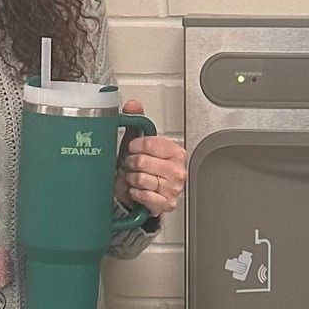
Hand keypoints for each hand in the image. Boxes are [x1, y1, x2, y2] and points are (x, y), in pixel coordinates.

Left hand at [119, 100, 187, 217]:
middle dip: (130, 164)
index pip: (149, 143)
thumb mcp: (138, 144)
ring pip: (141, 179)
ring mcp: (173, 188)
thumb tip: (133, 105)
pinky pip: (143, 196)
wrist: (141, 194)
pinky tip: (137, 190)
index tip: (131, 148)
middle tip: (131, 166)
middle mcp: (178, 170)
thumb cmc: (141, 168)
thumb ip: (136, 122)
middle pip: (142, 162)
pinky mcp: (166, 204)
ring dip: (131, 179)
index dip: (134, 146)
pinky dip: (135, 193)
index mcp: (175, 151)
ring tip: (134, 178)